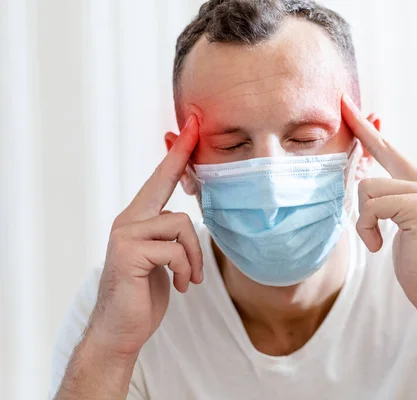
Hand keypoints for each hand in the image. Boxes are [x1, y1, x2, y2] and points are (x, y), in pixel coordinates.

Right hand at [87, 114, 203, 357]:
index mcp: (137, 220)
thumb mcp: (162, 259)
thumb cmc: (144, 294)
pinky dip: (186, 269)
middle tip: (195, 125)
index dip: (175, 153)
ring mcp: (125, 234)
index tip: (189, 127)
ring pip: (181, 223)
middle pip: (164, 182)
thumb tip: (185, 218)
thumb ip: (169, 236)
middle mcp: (128, 220)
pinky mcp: (129, 252)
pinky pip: (175, 249)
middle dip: (180, 155)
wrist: (122, 330)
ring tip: (190, 278)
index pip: (159, 180)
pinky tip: (182, 286)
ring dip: (194, 256)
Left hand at [341, 94, 416, 314]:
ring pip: (367, 188)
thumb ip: (383, 194)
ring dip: (363, 219)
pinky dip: (367, 229)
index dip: (368, 127)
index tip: (350, 105)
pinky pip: (371, 207)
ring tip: (377, 238)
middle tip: (343, 102)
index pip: (388, 149)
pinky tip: (379, 246)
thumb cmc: (415, 257)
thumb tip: (359, 172)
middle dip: (360, 130)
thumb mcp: (395, 220)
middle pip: (379, 151)